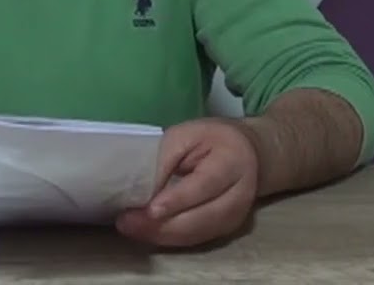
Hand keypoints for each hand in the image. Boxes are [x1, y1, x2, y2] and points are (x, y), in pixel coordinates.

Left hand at [116, 118, 258, 247]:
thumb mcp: (185, 134)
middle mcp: (240, 194)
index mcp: (233, 161)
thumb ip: (166, 159)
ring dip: (162, 235)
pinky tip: (147, 232)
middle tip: (128, 222)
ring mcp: (236, 216)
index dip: (178, 199)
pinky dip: (169, 238)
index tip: (151, 209)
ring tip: (131, 228)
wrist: (246, 153)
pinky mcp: (226, 229)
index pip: (204, 185)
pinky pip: (195, 239)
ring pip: (197, 233)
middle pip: (201, 217)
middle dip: (162, 224)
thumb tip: (144, 189)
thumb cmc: (210, 139)